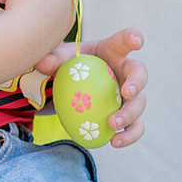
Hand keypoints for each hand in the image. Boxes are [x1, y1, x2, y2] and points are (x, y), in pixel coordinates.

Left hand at [40, 28, 148, 146]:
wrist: (73, 87)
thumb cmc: (70, 67)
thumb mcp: (60, 59)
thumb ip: (53, 59)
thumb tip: (41, 63)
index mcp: (113, 52)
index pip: (124, 40)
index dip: (133, 38)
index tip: (138, 42)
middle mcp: (126, 72)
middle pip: (139, 74)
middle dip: (137, 83)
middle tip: (127, 93)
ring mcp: (129, 96)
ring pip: (139, 104)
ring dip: (130, 115)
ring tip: (113, 124)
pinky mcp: (126, 115)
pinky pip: (133, 127)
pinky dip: (128, 136)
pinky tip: (114, 143)